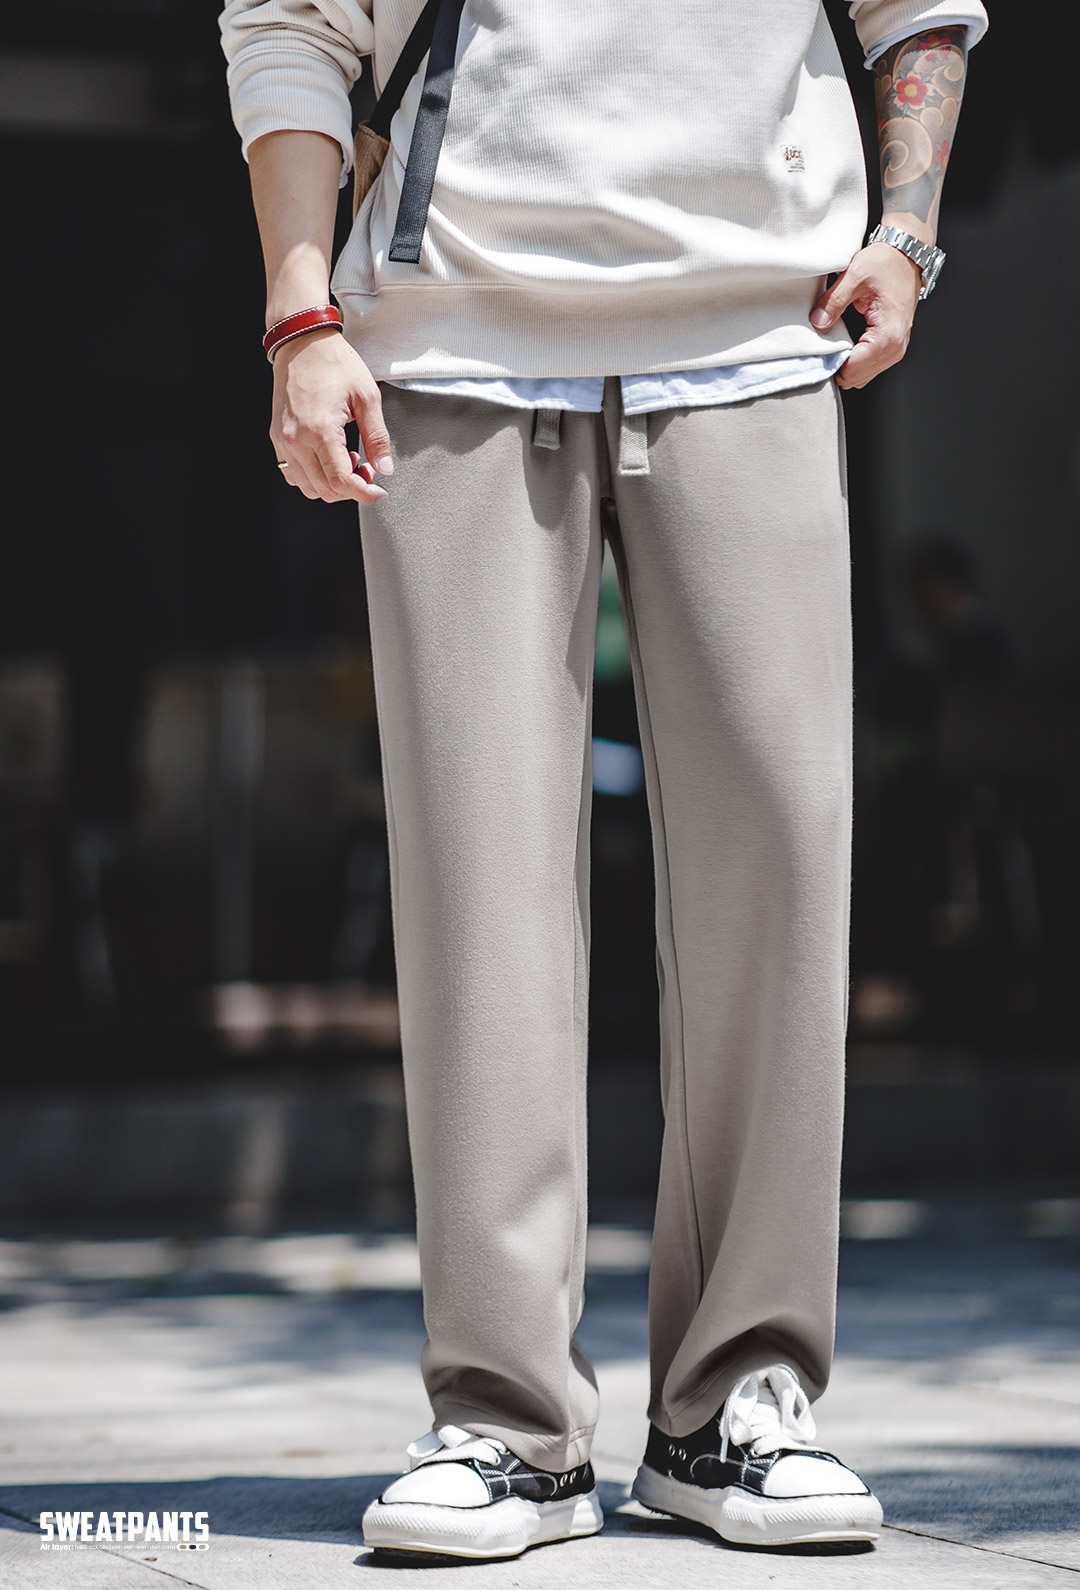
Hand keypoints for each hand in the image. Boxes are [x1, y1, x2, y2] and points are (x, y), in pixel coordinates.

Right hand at [270, 328, 391, 502]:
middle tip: (367, 467)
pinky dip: (314, 477)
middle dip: (352, 488)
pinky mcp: (277, 439)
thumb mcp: (367, 397)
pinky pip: (293, 475)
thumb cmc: (334, 363)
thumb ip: (377, 437)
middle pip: (325, 490)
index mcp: (320, 430)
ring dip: (332, 484)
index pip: (341, 482)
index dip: (364, 493)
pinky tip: (328, 458)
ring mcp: (283, 441)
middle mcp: (296, 440)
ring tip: (348, 459)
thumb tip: (385, 469)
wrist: (303, 343)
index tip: (379, 491)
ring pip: (308, 487)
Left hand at [810, 241, 921, 389]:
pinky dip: (854, 361)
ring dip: (845, 366)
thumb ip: (833, 302)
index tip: (816, 353)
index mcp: (888, 335)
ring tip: (832, 346)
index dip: (831, 364)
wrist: (905, 255)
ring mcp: (896, 349)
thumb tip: (817, 321)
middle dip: (836, 367)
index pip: (853, 370)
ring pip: (862, 376)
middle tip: (821, 348)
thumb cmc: (886, 263)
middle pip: (856, 378)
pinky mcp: (892, 346)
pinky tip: (843, 346)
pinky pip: (868, 366)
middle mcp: (896, 347)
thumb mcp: (854, 276)